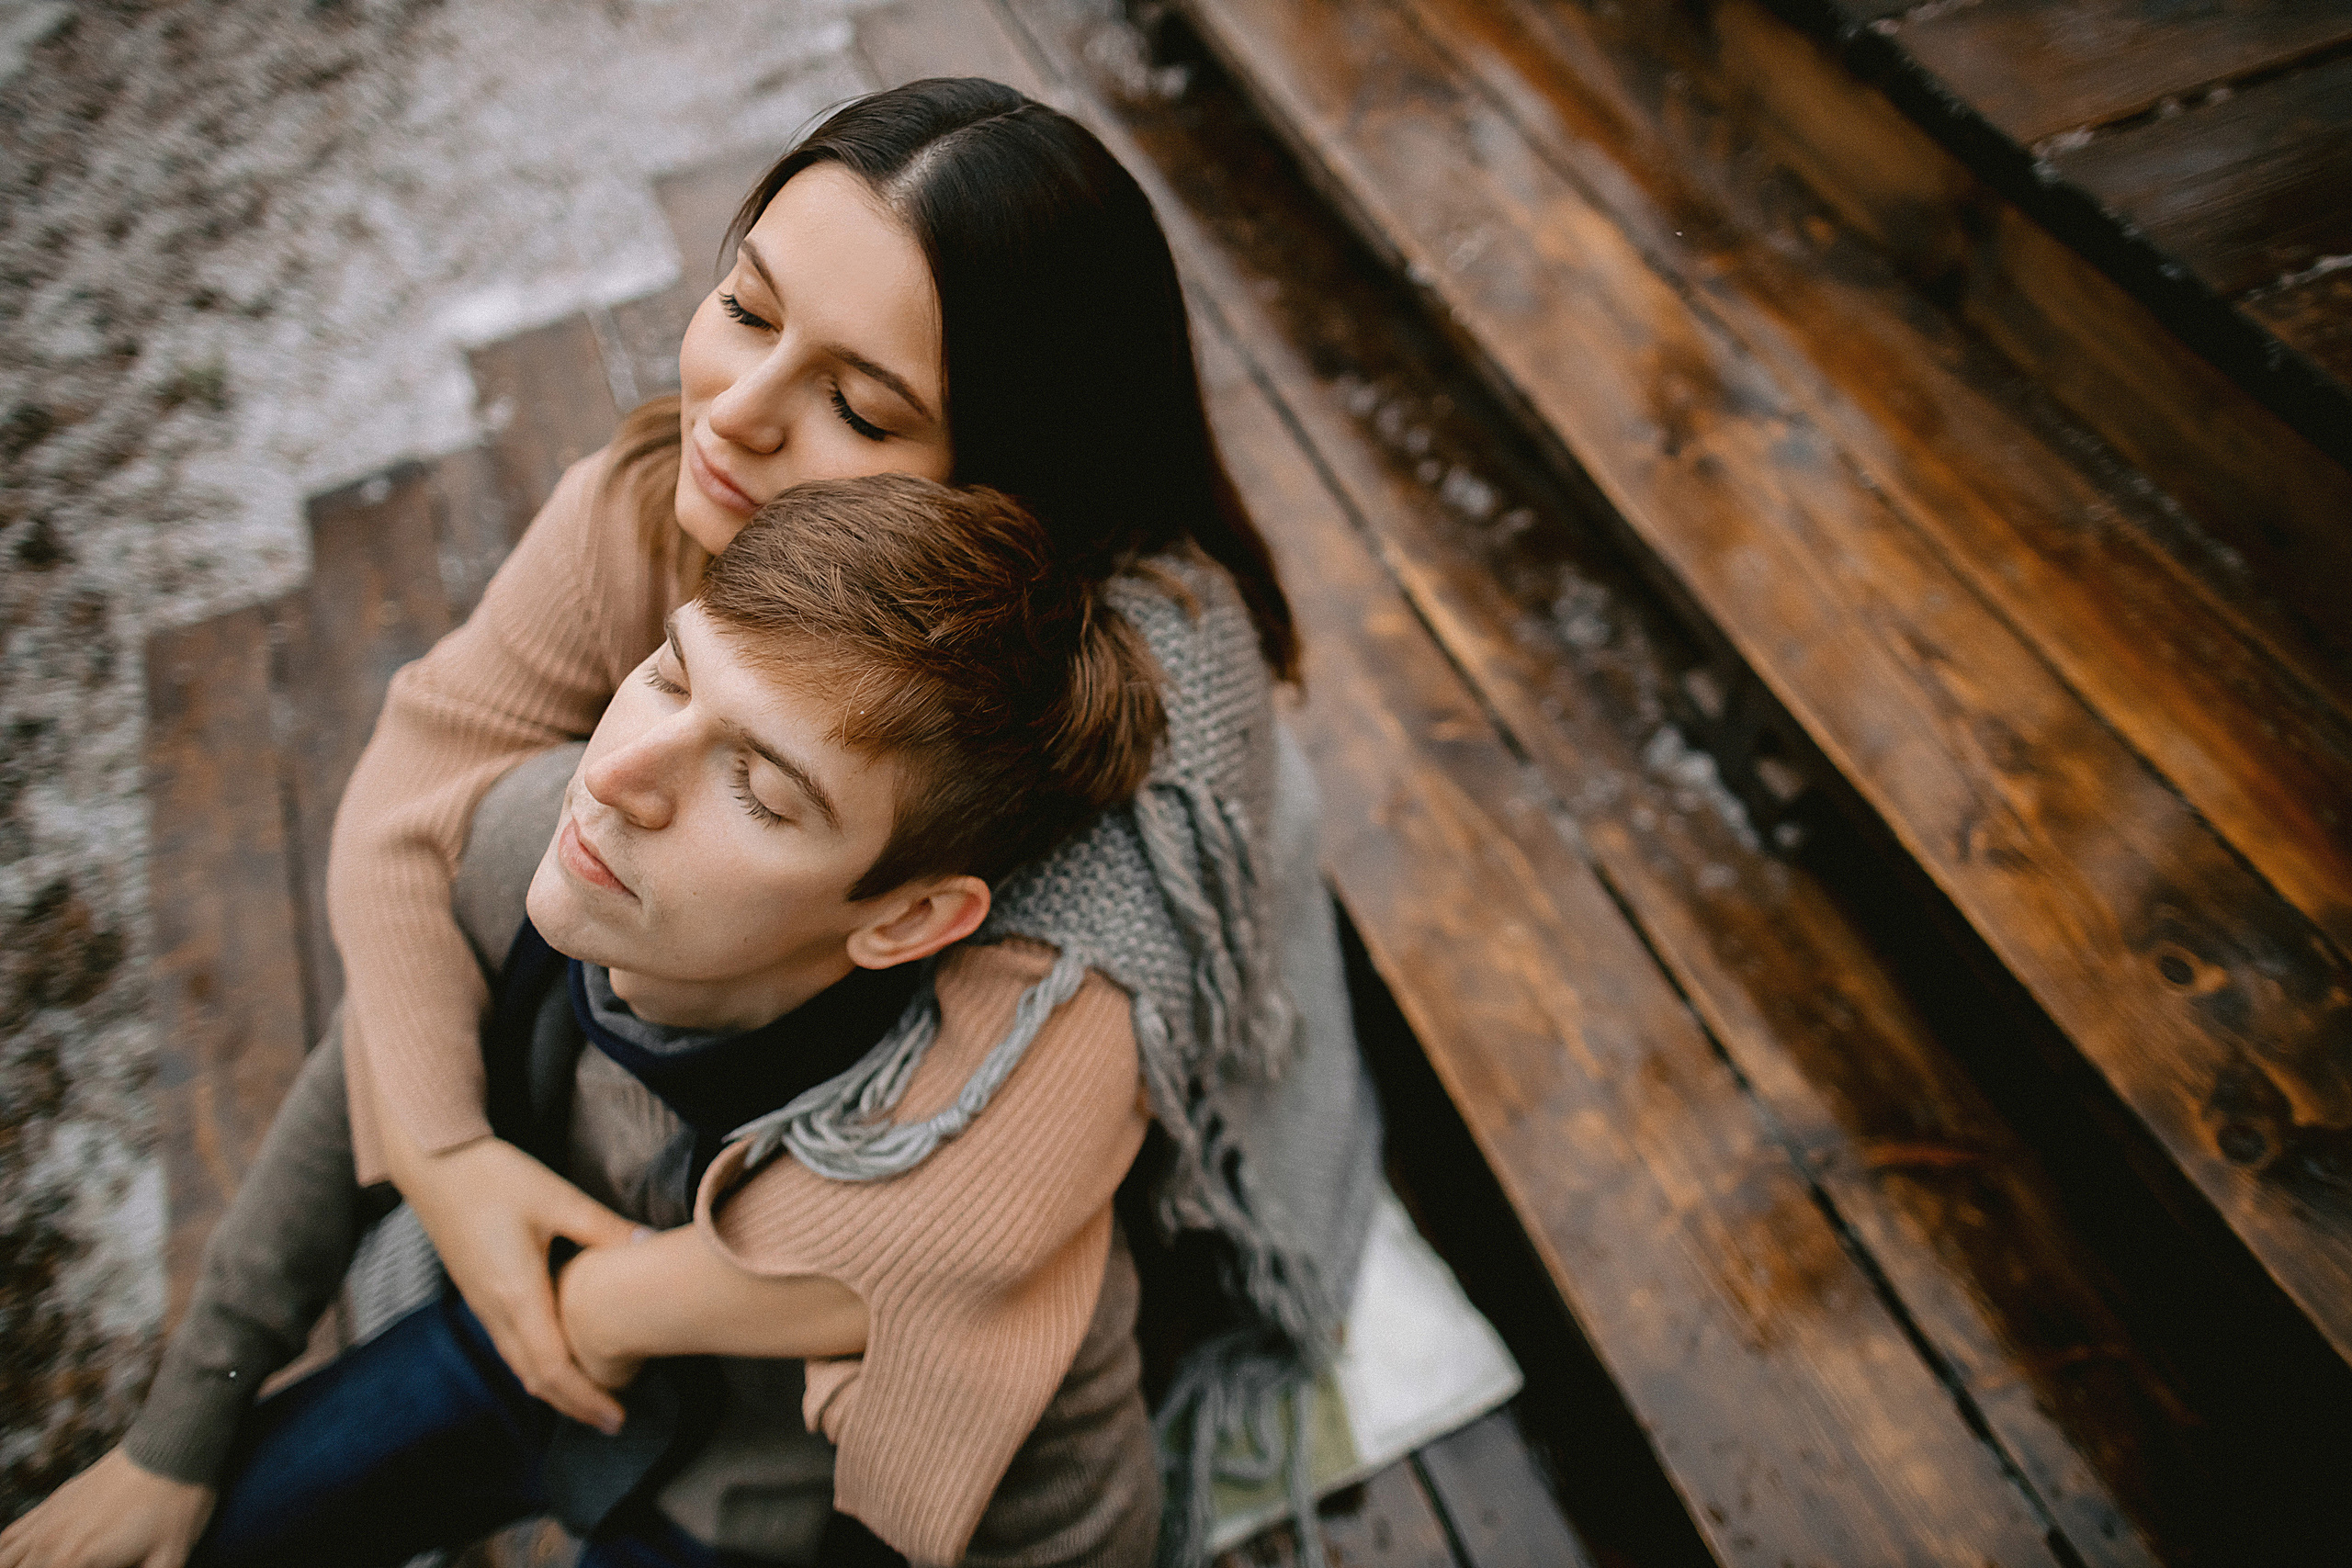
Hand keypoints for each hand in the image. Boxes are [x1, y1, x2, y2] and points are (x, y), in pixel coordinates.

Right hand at [0, 1449, 212, 1567]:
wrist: (172, 1447)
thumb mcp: (168, 1558)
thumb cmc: (176, 1505)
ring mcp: (48, 1521)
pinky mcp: (52, 1504)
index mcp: (75, 1560)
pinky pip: (9, 1537)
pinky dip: (5, 1555)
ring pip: (7, 1561)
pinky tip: (12, 1562)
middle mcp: (51, 1543)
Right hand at [389, 1128, 638, 1432]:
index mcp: (517, 1293)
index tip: (617, 1419)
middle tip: (612, 1420)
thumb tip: (653, 1246)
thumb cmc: (494, 1177)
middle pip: (535, 1378)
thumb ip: (605, 1228)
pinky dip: (535, 1366)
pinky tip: (556, 1360)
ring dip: (554, 1389)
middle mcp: (494, 1309)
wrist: (433, 1164)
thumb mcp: (557, 1198)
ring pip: (518, 1365)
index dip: (586, 1399)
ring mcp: (481, 1304)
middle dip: (574, 1405)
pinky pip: (508, 1346)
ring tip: (591, 1398)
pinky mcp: (476, 1293)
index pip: (554, 1368)